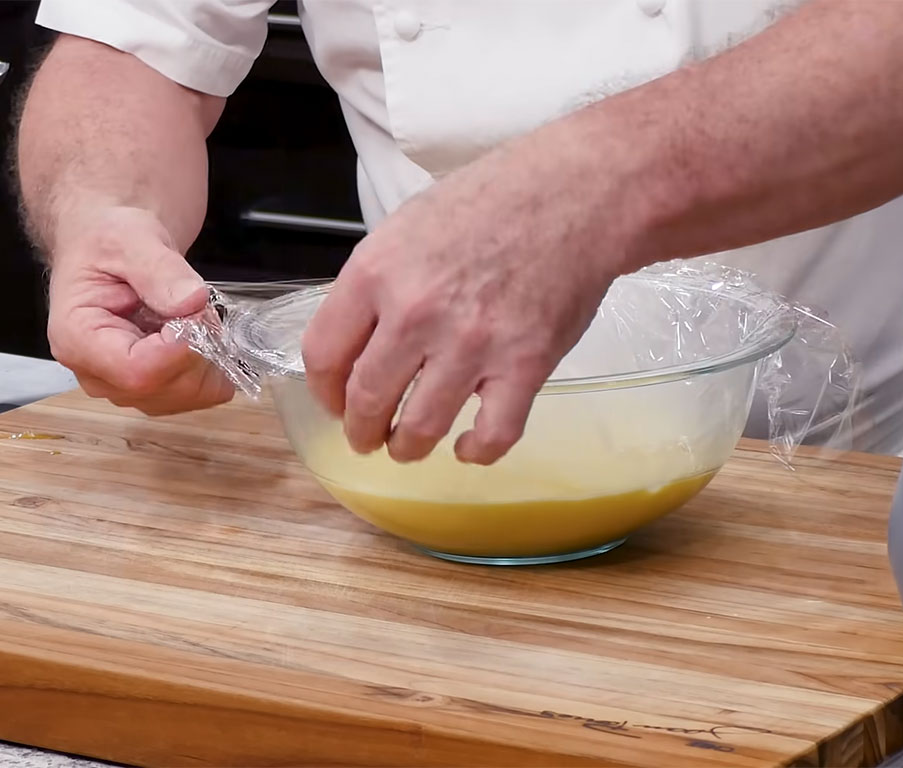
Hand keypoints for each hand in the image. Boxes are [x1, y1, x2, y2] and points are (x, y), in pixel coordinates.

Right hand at [47, 206, 234, 414]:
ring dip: (208, 354)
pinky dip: (213, 365)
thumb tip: (192, 300)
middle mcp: (99, 376)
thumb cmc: (106, 246)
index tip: (194, 309)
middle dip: (200, 345)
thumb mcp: (129, 240)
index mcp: (78, 341)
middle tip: (194, 303)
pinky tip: (194, 334)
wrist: (106, 252)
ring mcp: (127, 389)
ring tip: (188, 316)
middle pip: (169, 387)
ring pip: (192, 395)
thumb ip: (159, 269)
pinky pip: (202, 393)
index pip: (139, 371)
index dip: (181, 346)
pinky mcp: (155, 391)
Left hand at [302, 129, 624, 464]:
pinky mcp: (525, 365)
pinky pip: (492, 435)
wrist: (575, 194)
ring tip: (408, 447)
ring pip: (420, 429)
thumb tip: (358, 340)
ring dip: (407, 448)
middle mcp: (416, 313)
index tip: (335, 402)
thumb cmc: (493, 200)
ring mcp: (472, 344)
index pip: (324, 355)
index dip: (324, 391)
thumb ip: (377, 284)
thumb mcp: (409, 226)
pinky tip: (468, 446)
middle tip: (367, 437)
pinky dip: (476, 451)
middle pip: (367, 400)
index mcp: (377, 272)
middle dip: (361, 430)